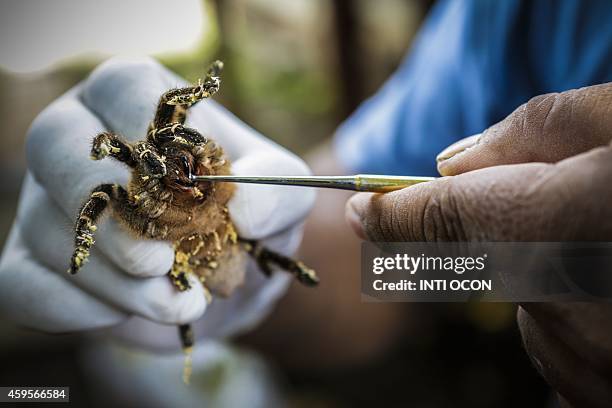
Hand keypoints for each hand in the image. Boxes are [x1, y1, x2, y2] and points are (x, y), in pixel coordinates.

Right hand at [0, 57, 314, 347]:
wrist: (218, 275)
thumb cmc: (244, 218)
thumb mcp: (283, 197)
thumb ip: (277, 191)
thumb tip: (247, 209)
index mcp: (138, 104)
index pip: (121, 86)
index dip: (144, 126)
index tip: (184, 176)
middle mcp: (80, 140)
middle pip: (53, 145)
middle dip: (111, 214)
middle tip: (161, 262)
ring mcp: (47, 201)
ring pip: (49, 230)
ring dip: (116, 280)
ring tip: (179, 303)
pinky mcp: (35, 259)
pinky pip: (24, 285)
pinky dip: (75, 309)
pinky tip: (124, 316)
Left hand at [346, 83, 611, 405]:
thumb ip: (533, 132)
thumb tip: (449, 164)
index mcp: (567, 228)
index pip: (446, 218)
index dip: (396, 213)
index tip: (363, 210)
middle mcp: (571, 310)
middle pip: (486, 264)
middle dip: (503, 234)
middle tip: (567, 210)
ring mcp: (589, 363)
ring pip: (526, 310)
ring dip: (544, 278)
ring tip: (608, 251)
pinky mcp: (601, 391)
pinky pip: (562, 352)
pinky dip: (573, 321)